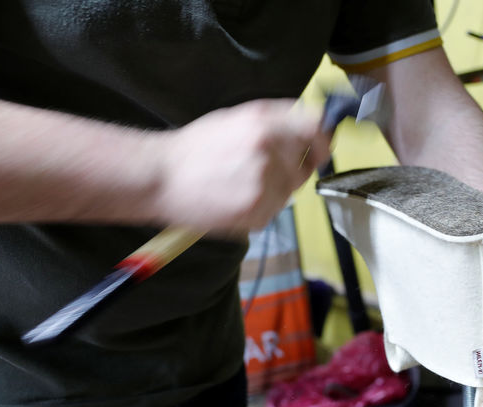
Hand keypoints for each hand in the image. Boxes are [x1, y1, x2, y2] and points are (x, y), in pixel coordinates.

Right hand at [156, 99, 330, 235]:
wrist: (160, 177)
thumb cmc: (194, 148)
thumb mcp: (235, 118)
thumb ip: (274, 121)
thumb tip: (311, 126)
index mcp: (263, 122)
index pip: (314, 128)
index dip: (323, 140)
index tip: (322, 148)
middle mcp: (267, 149)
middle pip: (304, 166)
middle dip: (291, 171)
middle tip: (262, 172)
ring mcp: (264, 183)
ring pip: (289, 192)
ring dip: (273, 191)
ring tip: (240, 185)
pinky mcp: (257, 211)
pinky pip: (273, 211)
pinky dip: (259, 208)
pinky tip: (233, 199)